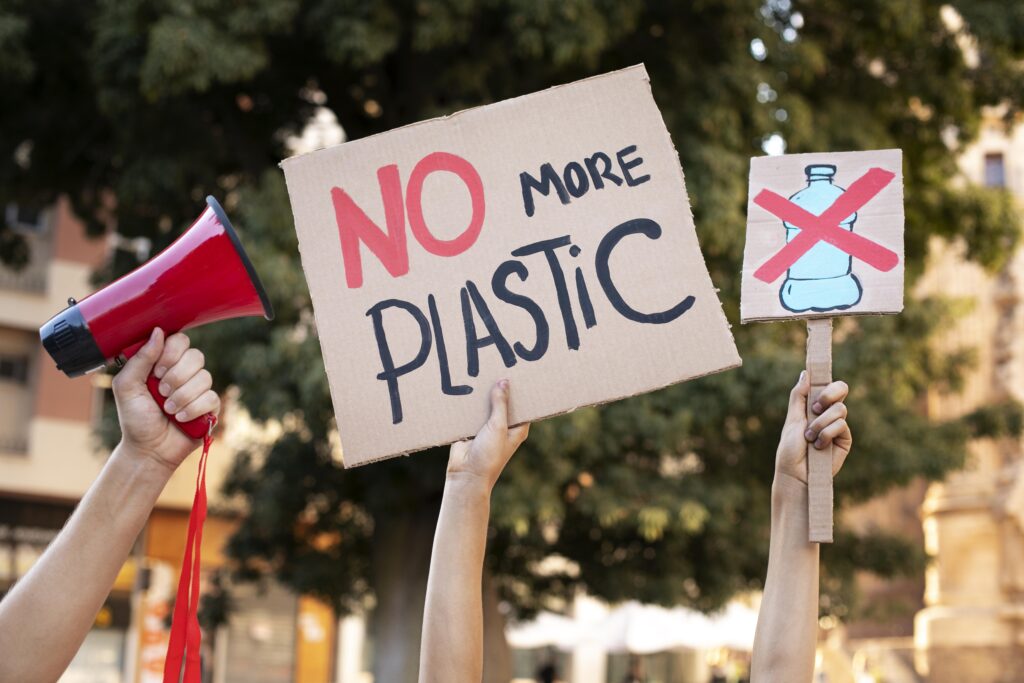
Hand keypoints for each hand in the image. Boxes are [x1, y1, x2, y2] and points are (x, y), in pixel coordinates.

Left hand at [111, 328, 220, 472]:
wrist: (147, 449)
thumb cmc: (135, 418)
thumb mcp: (127, 386)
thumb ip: (141, 359)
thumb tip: (158, 331)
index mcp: (165, 363)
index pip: (180, 341)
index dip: (172, 353)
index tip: (157, 371)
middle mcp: (184, 373)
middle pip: (196, 356)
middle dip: (176, 376)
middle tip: (161, 392)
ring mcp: (199, 389)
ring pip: (204, 377)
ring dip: (182, 396)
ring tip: (168, 410)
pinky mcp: (210, 407)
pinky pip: (211, 397)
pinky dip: (193, 409)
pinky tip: (180, 418)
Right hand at [447, 380, 529, 490]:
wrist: (465, 474)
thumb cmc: (489, 455)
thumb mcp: (498, 426)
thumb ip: (500, 404)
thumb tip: (504, 381)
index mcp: (517, 427)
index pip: (524, 404)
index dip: (523, 390)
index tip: (522, 372)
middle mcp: (504, 425)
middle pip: (504, 401)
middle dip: (501, 387)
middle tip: (500, 365)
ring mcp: (487, 426)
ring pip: (487, 404)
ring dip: (484, 393)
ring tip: (482, 372)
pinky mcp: (471, 426)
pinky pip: (471, 410)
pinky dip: (469, 401)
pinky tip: (467, 386)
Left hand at [775, 371, 851, 485]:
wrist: (796, 473)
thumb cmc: (790, 448)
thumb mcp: (792, 419)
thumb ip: (798, 396)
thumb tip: (805, 373)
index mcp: (815, 406)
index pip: (827, 385)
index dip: (826, 380)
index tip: (815, 381)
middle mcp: (829, 413)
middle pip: (841, 388)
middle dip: (828, 395)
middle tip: (815, 408)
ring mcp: (838, 425)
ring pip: (839, 409)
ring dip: (820, 423)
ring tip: (810, 437)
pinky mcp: (845, 439)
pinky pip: (841, 424)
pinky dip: (827, 433)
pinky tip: (819, 445)